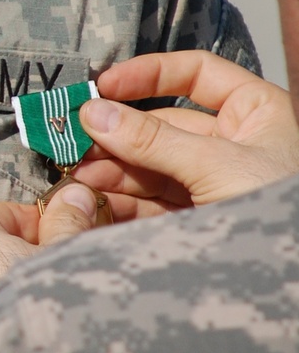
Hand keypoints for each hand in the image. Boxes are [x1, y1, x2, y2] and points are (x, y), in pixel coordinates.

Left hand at [0, 184, 99, 346]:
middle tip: (51, 279)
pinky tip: (11, 337)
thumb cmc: (37, 312)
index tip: (61, 243)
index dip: (40, 228)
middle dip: (16, 262)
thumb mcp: (63, 257)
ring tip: (32, 312)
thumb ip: (67, 222)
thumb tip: (75, 195)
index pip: (4, 215)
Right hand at [74, 50, 298, 215]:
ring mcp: (211, 180)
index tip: (105, 86)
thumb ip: (152, 140)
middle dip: (116, 134)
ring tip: (77, 174)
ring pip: (150, 164)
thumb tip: (95, 114)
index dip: (148, 76)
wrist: (287, 278)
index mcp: (253, 110)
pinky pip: (151, 200)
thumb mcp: (216, 165)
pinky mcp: (195, 216)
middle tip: (75, 139)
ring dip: (111, 169)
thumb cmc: (278, 210)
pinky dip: (121, 200)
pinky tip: (94, 197)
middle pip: (161, 124)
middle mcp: (232, 141)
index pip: (195, 74)